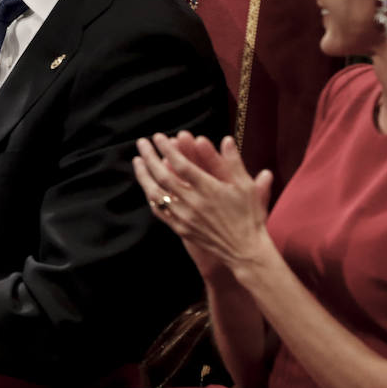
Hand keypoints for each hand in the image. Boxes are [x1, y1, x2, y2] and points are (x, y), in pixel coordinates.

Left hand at [134, 134, 272, 276]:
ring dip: (144, 175)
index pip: (181, 164)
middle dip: (150, 156)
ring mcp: (184, 217)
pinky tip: (147, 187)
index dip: (167, 149)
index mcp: (209, 189)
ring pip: (156, 194)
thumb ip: (233, 162)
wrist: (244, 251)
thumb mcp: (246, 186)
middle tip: (142, 142)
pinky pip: (160, 211)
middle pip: (163, 176)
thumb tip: (226, 139)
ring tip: (137, 160)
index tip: (158, 137)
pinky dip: (151, 196)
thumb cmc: (248, 216)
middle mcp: (193, 202)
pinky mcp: (181, 229)